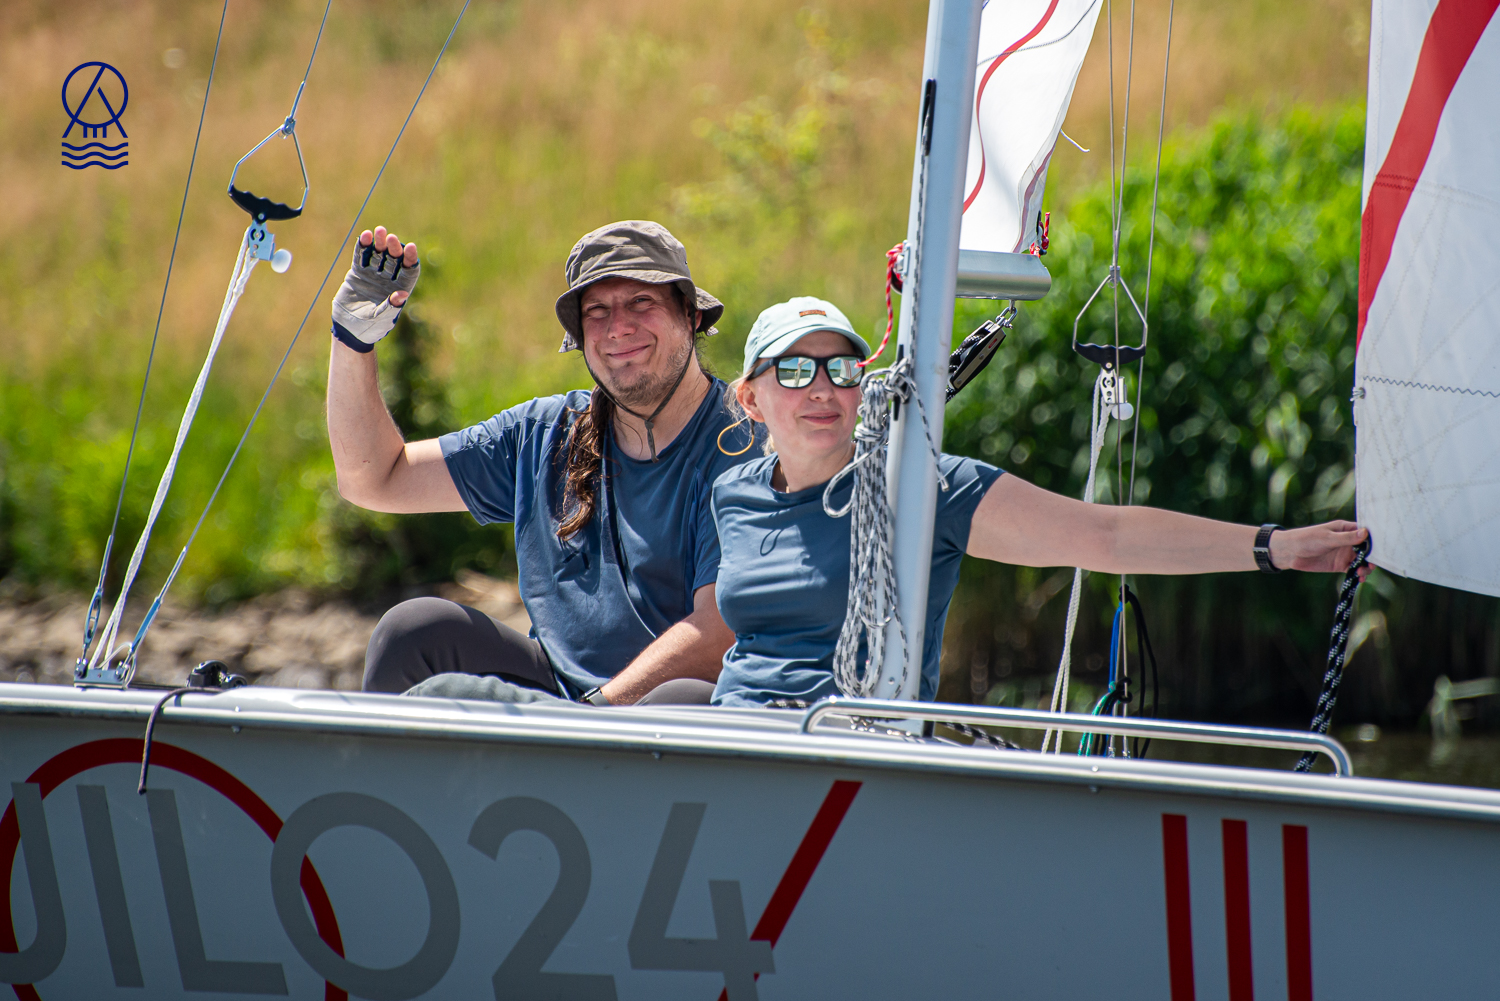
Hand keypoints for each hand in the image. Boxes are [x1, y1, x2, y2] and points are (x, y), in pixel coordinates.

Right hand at [331, 226, 419, 350]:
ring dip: (379, 242)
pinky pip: (362, 256)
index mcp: (400, 289)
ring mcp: (374, 274)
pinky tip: (365, 235)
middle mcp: (389, 279)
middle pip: (394, 259)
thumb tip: (403, 294)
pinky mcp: (359, 272)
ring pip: (379, 254)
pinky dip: (363, 246)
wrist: (349, 328)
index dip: (411, 259)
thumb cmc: (370, 328)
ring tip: (378, 231)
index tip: (411, 247)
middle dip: (394, 248)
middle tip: (391, 237)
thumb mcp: (382, 319)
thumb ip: (391, 306)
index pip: (409, 271)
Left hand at [1268, 521, 1370, 577]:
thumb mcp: (1327, 538)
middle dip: (1372, 557)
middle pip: (1367, 549)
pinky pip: (1353, 570)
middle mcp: (1348, 541)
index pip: (1366, 533)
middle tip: (1371, 564)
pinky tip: (1359, 578)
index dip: (1375, 541)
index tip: (1381, 549)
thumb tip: (1365, 533)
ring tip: (1362, 572)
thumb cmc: (1307, 539)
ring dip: (1366, 567)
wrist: (1290, 552)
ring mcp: (1344, 554)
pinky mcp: (1339, 565)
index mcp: (1346, 529)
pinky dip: (1358, 574)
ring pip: (1362, 561)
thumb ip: (1346, 538)